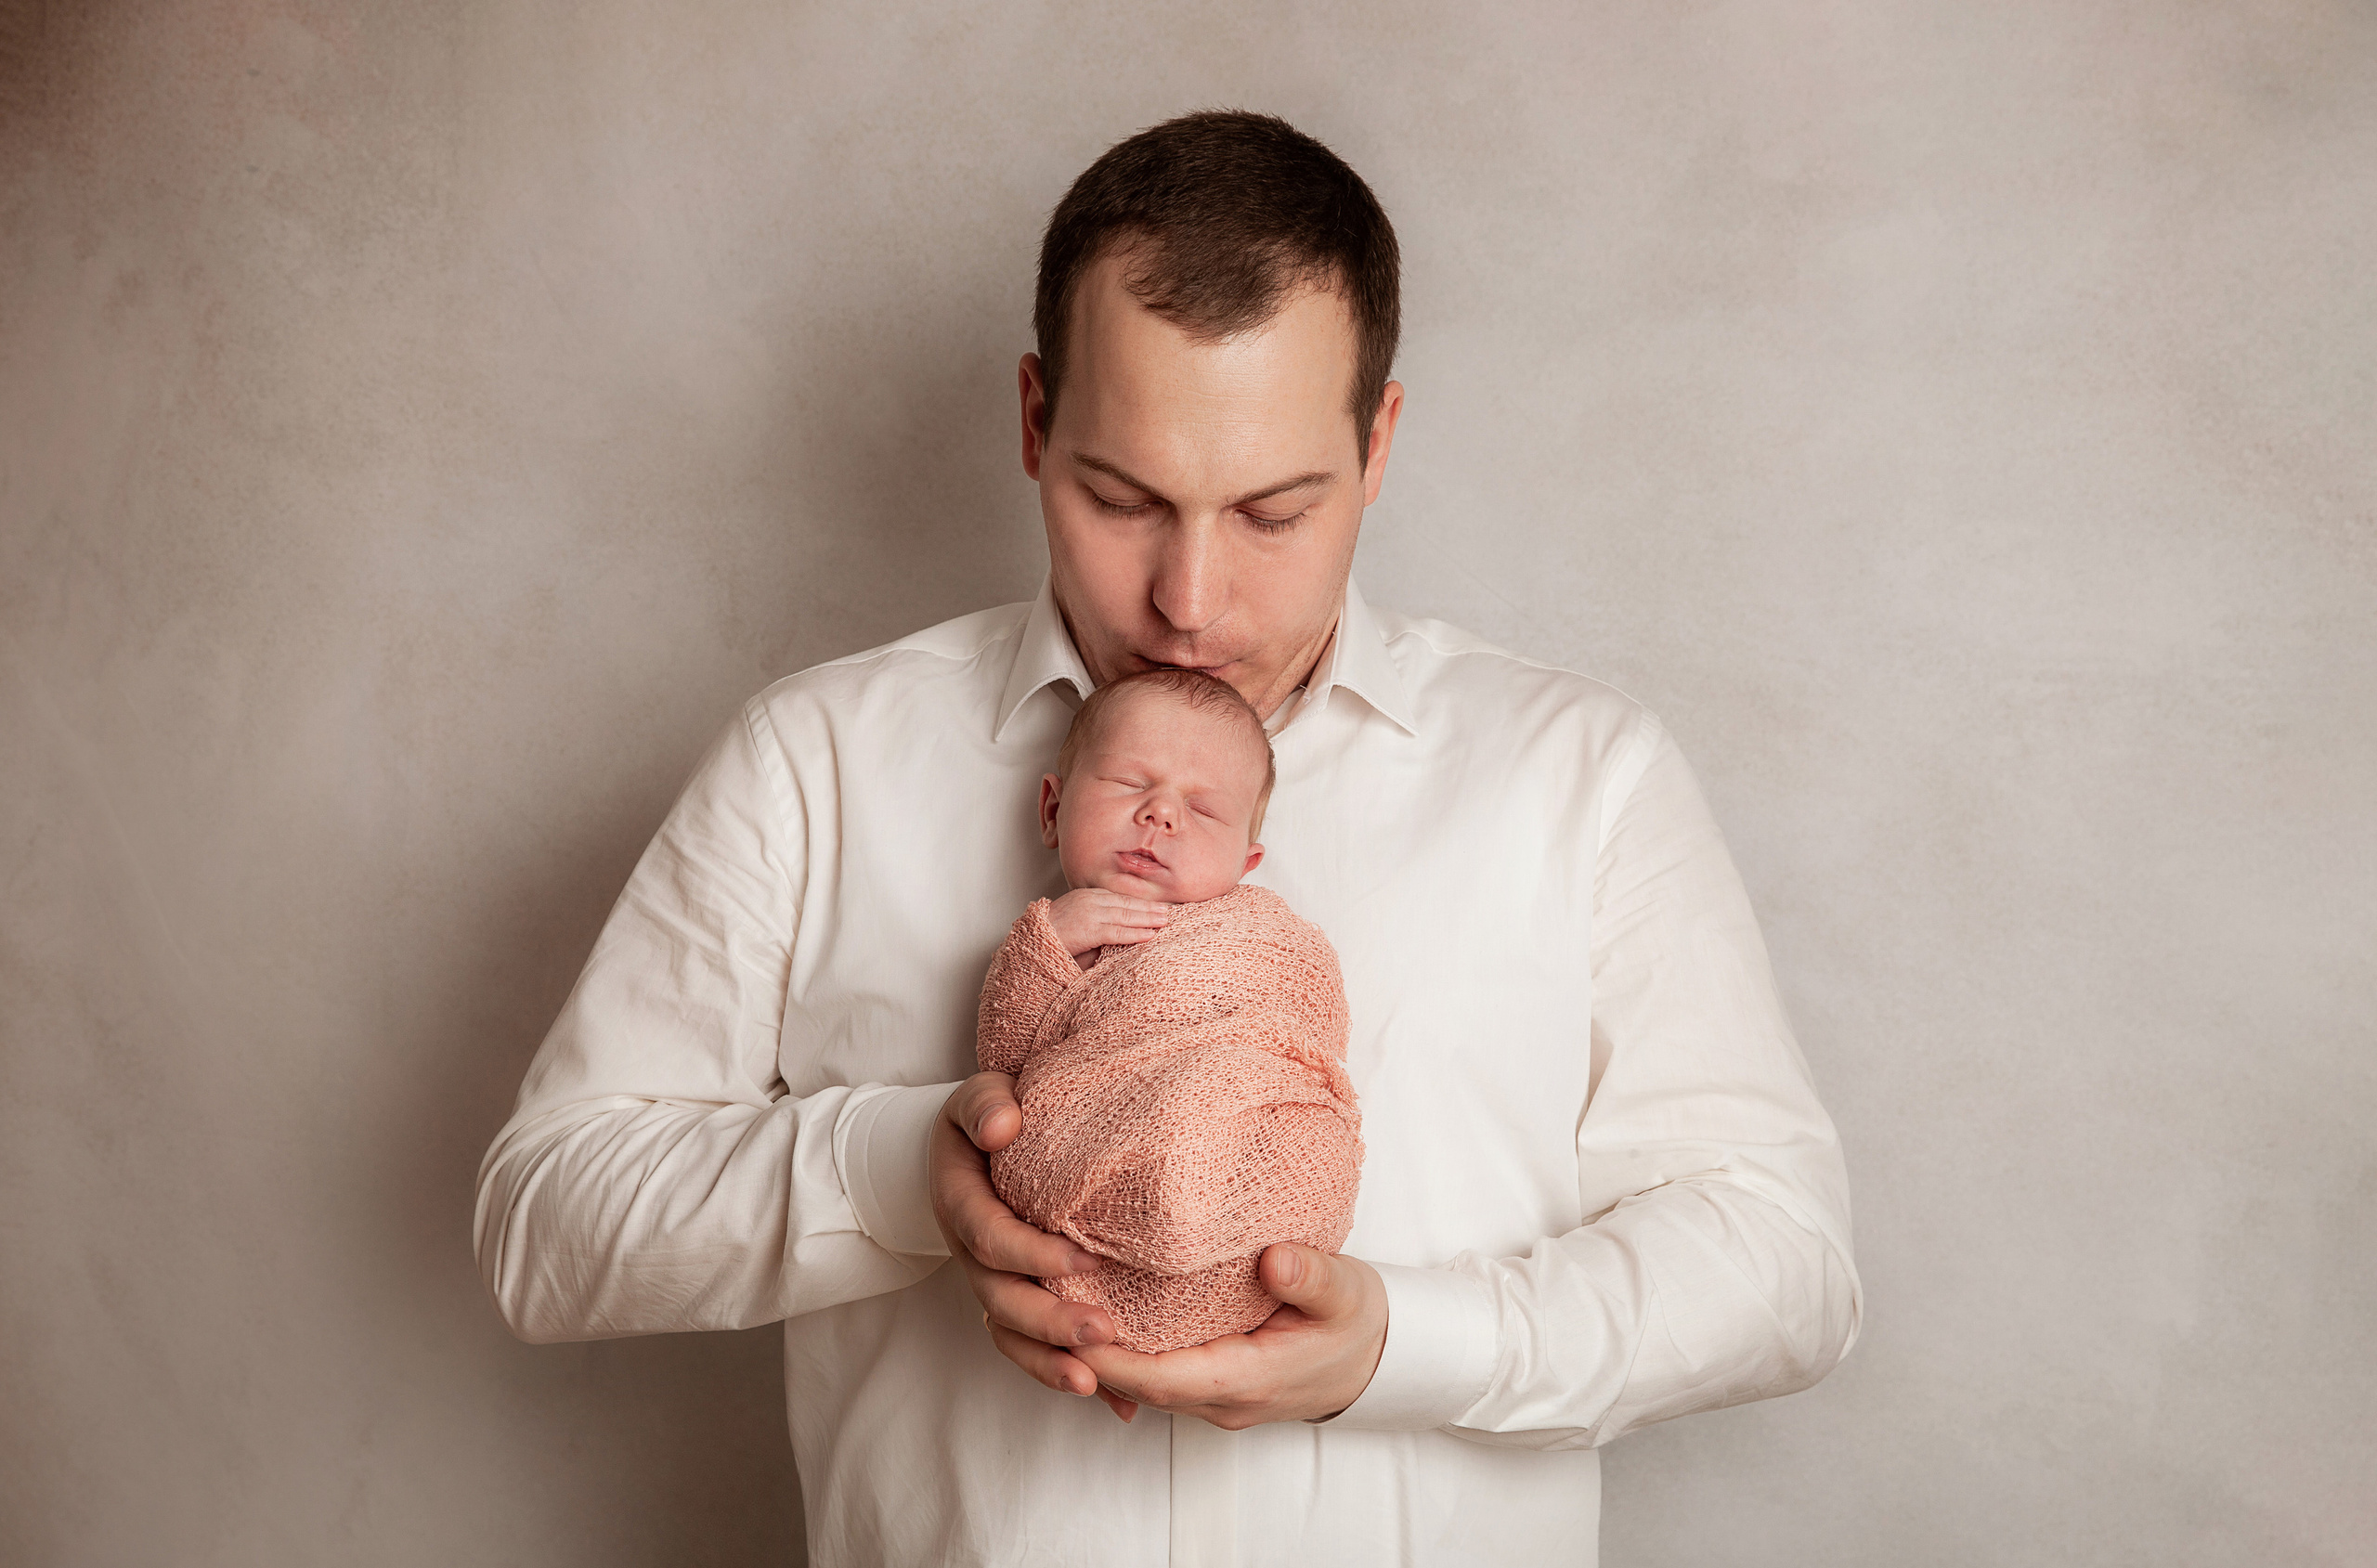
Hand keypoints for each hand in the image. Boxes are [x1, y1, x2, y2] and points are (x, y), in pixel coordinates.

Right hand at [929, 1072, 1129, 1412]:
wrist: (979, 1144)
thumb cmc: (990, 1117)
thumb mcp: (979, 1097)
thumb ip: (985, 1106)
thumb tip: (1003, 1127)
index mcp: (963, 1205)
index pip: (991, 1238)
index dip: (1032, 1254)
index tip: (1084, 1260)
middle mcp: (974, 1255)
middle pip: (1002, 1301)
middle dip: (1049, 1323)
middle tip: (1104, 1333)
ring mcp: (994, 1284)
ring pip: (1013, 1336)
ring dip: (1051, 1363)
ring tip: (1098, 1385)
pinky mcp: (1018, 1302)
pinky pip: (1035, 1348)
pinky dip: (1069, 1375)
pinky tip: (1118, 1406)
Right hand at [1046, 888, 1171, 957]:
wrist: (1031, 940)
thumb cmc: (1049, 934)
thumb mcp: (1073, 920)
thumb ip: (1093, 920)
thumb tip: (1114, 929)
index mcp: (1086, 896)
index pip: (1118, 897)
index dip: (1138, 902)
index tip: (1154, 905)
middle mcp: (1090, 900)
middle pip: (1126, 903)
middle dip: (1148, 907)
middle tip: (1168, 911)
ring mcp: (1089, 913)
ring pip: (1125, 915)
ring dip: (1148, 918)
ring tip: (1165, 921)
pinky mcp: (1089, 929)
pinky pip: (1117, 932)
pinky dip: (1136, 933)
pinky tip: (1150, 935)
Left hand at [1074, 1243, 1388, 1427]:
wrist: (1375, 1358)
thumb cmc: (1358, 1323)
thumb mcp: (1348, 1293)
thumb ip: (1313, 1278)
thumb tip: (1274, 1262)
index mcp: (1246, 1380)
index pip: (1160, 1378)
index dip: (1110, 1355)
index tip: (1071, 1317)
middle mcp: (1218, 1398)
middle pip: (1134, 1382)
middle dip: (1083, 1350)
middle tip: (1034, 1296)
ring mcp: (1209, 1393)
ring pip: (1137, 1379)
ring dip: (1094, 1348)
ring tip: (1045, 1295)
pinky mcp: (1205, 1377)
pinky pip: (1150, 1368)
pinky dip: (1118, 1344)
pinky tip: (1088, 1305)